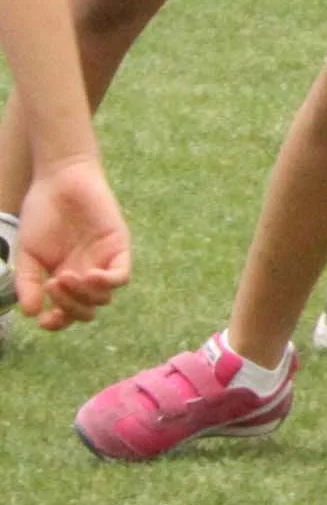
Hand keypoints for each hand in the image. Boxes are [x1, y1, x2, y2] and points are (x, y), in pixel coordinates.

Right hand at [16, 156, 131, 329]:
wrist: (58, 181)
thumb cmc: (42, 215)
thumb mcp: (27, 253)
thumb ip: (28, 282)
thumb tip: (32, 313)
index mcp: (64, 280)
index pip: (67, 313)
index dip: (58, 323)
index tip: (44, 321)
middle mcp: (85, 275)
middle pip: (87, 309)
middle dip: (69, 307)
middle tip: (52, 285)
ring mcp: (103, 262)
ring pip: (103, 297)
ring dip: (83, 295)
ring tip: (64, 276)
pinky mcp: (119, 247)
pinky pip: (121, 276)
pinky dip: (106, 283)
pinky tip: (89, 276)